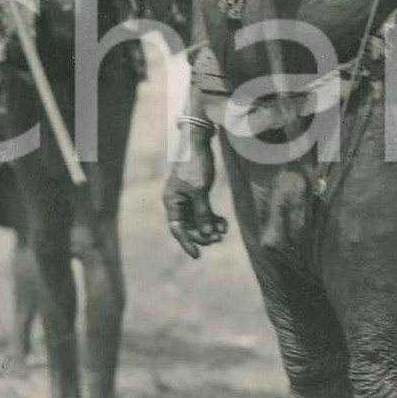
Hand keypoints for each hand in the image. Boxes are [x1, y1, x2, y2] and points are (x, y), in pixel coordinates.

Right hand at [162, 133, 227, 259]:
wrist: (198, 142)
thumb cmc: (195, 165)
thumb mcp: (200, 190)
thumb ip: (202, 213)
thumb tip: (207, 234)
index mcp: (172, 202)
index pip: (177, 229)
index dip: (187, 243)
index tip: (198, 255)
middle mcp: (177, 202)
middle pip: (189, 227)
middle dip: (203, 234)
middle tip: (218, 238)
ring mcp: (187, 198)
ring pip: (198, 221)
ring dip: (210, 227)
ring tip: (224, 230)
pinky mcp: (197, 193)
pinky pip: (204, 212)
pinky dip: (213, 218)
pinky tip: (224, 223)